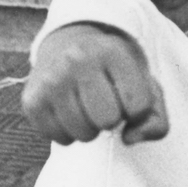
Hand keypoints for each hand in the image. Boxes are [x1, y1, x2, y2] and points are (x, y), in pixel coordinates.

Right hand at [22, 23, 167, 146]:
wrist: (68, 47)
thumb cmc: (114, 74)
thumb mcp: (144, 84)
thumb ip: (156, 119)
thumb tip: (128, 139)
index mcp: (111, 51)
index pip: (139, 105)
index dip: (137, 109)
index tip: (127, 93)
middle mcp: (77, 60)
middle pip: (108, 120)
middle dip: (112, 118)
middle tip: (104, 101)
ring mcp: (50, 79)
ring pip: (84, 134)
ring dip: (90, 128)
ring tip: (86, 106)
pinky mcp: (32, 101)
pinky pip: (60, 139)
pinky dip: (68, 133)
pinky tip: (68, 111)